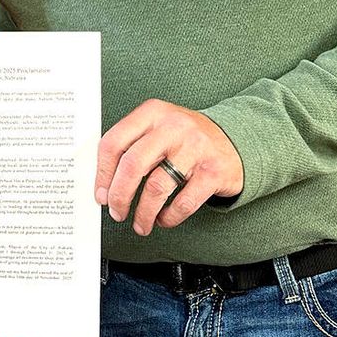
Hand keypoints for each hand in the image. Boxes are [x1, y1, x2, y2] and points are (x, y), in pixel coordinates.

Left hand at [96, 101, 243, 236]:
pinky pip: (183, 202)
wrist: (236, 139)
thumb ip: (133, 147)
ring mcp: (195, 147)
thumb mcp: (159, 128)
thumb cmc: (187, 139)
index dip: (103, 174)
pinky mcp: (213, 171)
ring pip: (157, 188)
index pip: (114, 143)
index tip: (101, 194)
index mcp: (153, 113)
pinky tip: (164, 219)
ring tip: (140, 224)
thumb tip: (105, 185)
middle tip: (116, 212)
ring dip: (143, 213)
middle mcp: (173, 126)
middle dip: (119, 196)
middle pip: (133, 165)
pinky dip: (169, 217)